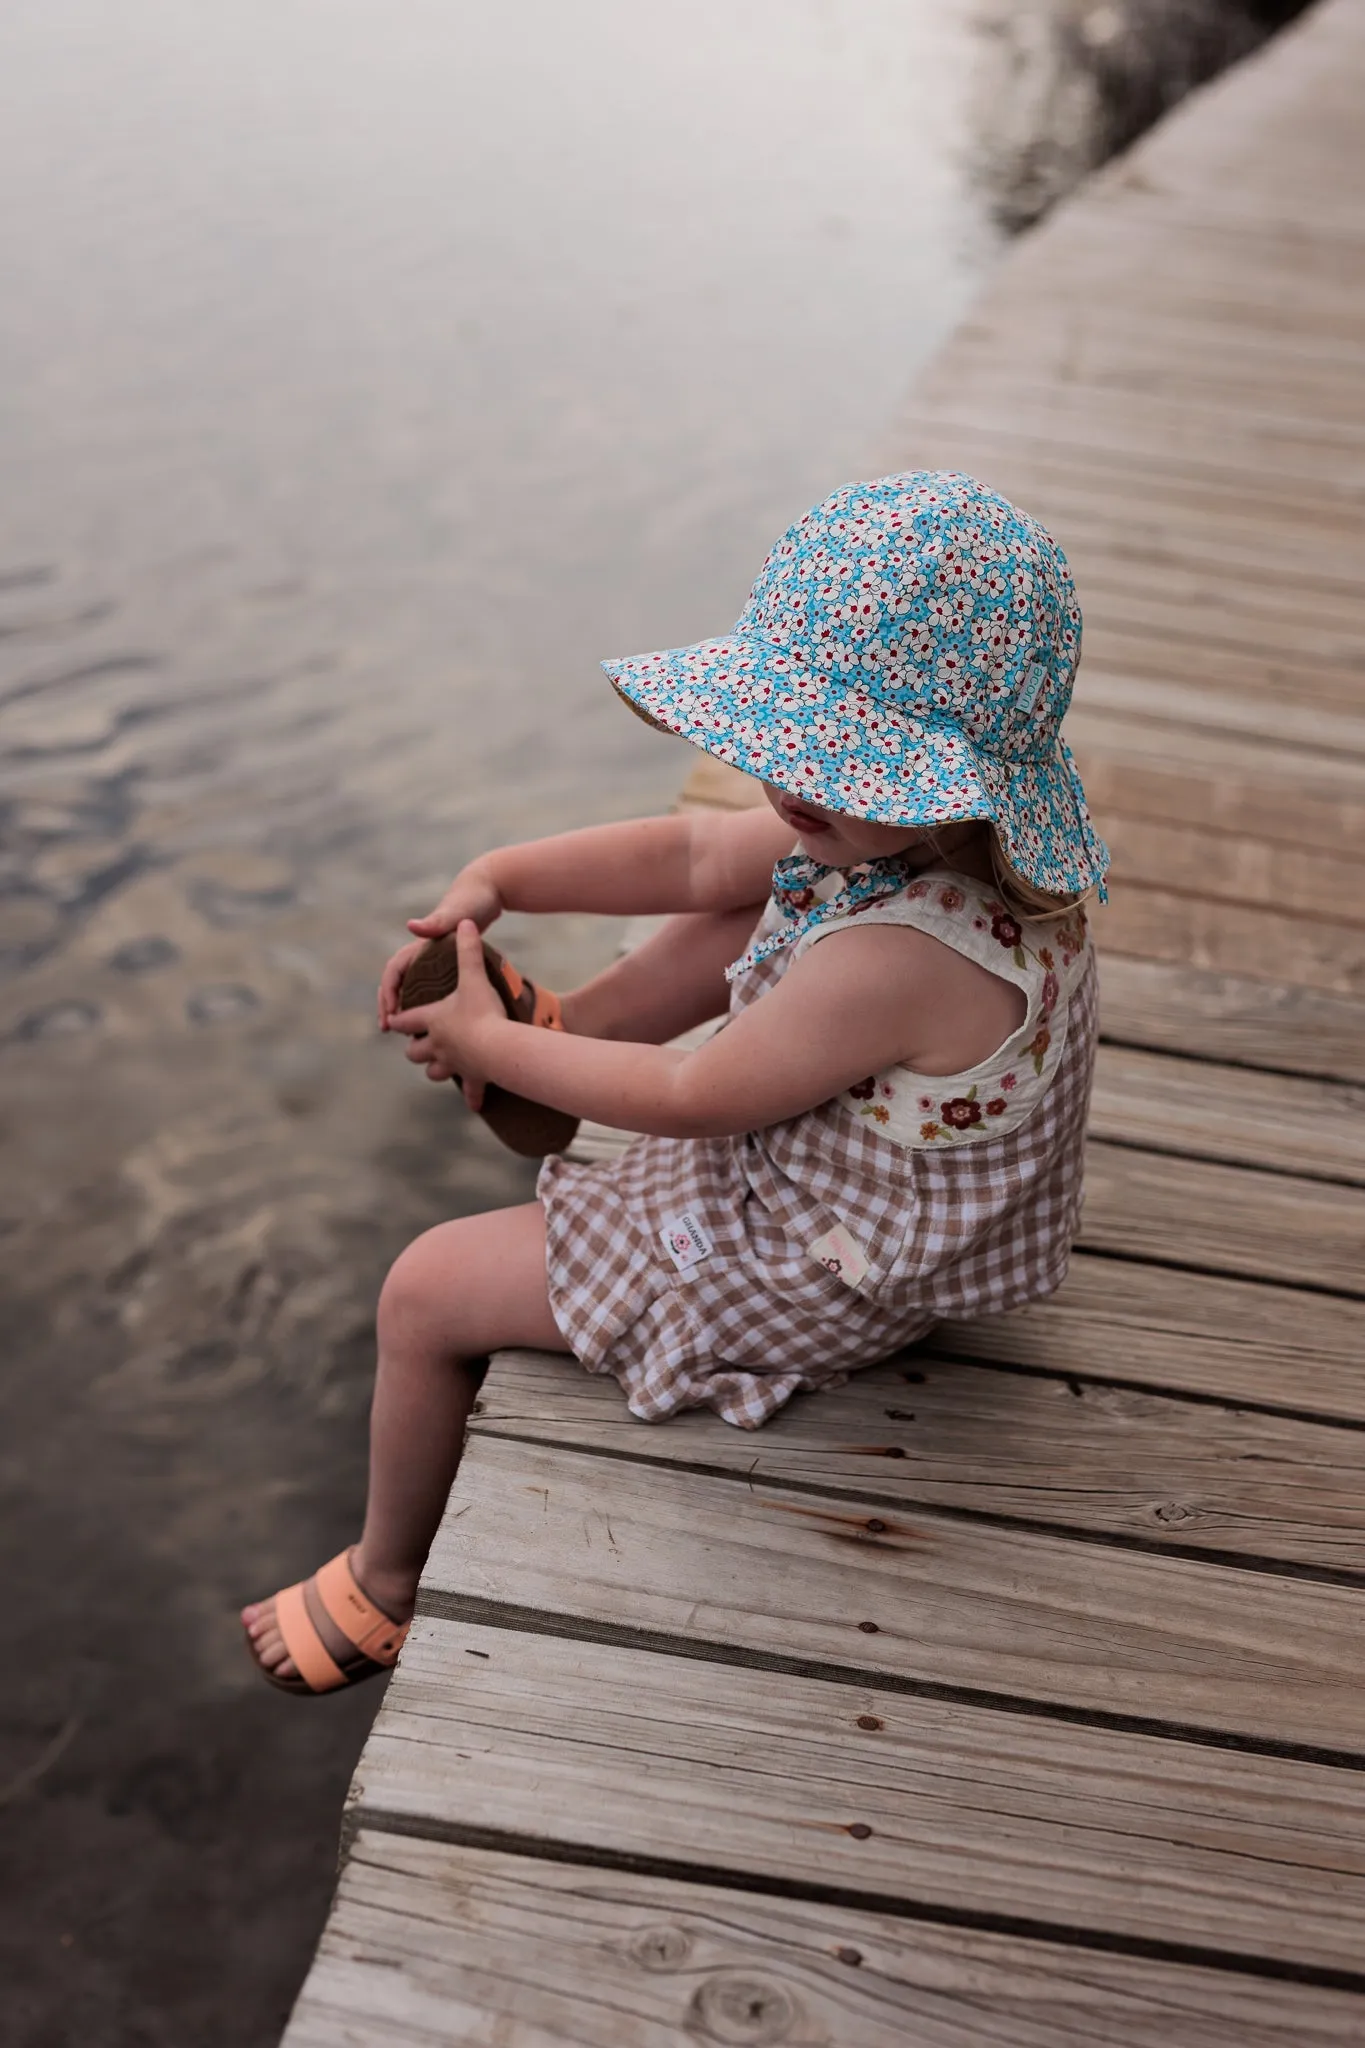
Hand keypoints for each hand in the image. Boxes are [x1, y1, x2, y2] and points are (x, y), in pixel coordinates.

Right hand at [377, 862, 502, 1028]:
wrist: (490, 889)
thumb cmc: (472, 900)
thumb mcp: (456, 913)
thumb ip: (436, 922)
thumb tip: (411, 926)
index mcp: (419, 943)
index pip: (393, 972)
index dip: (388, 994)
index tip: (389, 1015)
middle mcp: (422, 951)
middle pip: (397, 981)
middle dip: (389, 1004)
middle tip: (386, 1028)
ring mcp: (435, 957)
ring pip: (412, 985)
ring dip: (404, 1006)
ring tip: (403, 1031)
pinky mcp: (449, 962)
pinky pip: (431, 986)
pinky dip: (426, 1002)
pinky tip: (433, 1020)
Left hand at [388, 922, 507, 1106]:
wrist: (497, 1047)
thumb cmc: (481, 1012)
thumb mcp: (473, 977)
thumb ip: (468, 949)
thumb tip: (465, 922)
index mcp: (431, 1020)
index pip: (406, 1020)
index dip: (400, 1019)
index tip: (395, 1021)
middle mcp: (436, 1045)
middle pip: (414, 1052)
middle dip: (415, 1048)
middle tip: (421, 1044)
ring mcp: (452, 1063)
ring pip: (434, 1071)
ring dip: (435, 1068)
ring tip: (443, 1065)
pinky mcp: (472, 1076)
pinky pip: (470, 1090)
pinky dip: (472, 1096)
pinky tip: (475, 1102)